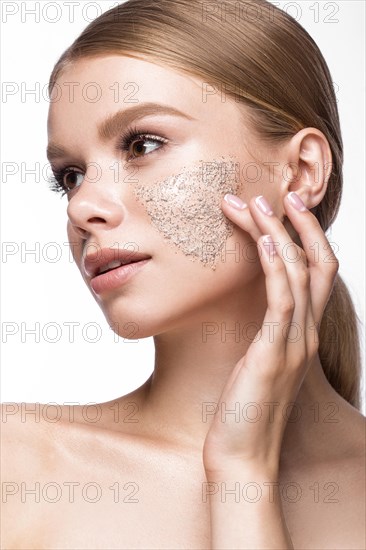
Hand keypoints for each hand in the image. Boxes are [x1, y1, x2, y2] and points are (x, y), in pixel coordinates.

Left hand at [202, 190, 338, 475]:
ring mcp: (294, 343)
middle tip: (278, 194)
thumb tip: (248, 309)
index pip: (315, 274)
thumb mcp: (256, 363)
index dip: (305, 238)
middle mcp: (306, 334)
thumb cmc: (243, 410)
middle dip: (300, 224)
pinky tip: (261, 237)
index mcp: (302, 334)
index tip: (281, 210)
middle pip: (318, 263)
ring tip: (254, 203)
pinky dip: (274, 263)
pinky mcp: (274, 353)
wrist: (242, 458)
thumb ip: (262, 335)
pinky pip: (282, 298)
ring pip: (299, 272)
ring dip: (278, 232)